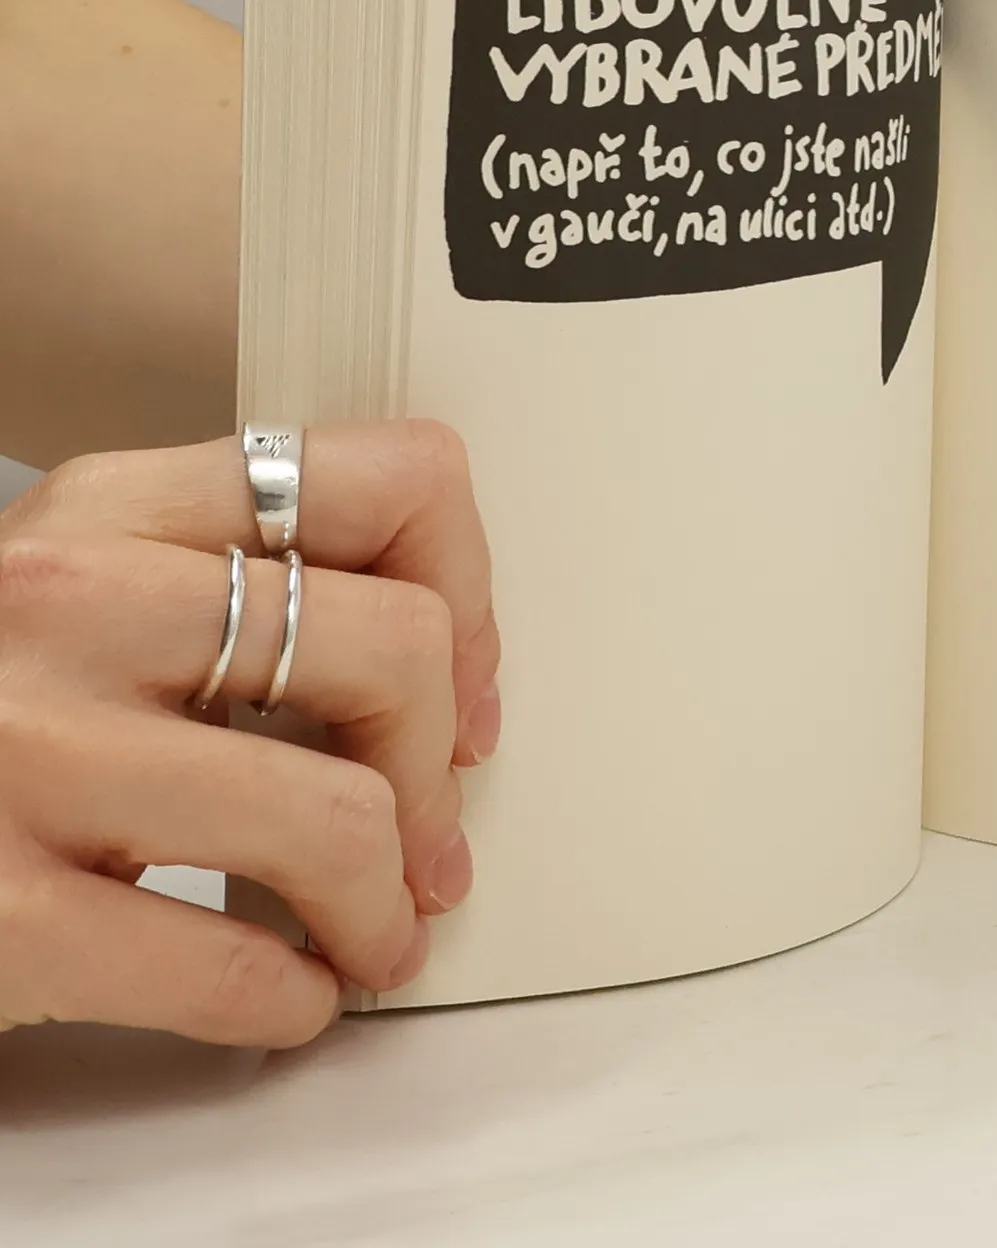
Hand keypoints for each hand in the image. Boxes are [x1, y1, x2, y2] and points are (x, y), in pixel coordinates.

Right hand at [0, 420, 499, 1045]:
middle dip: (438, 768)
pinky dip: (297, 997)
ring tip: (376, 931)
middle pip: (394, 647)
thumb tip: (441, 682)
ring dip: (388, 903)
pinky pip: (236, 964)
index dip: (471, 595)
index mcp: (113, 508)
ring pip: (339, 816)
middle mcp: (68, 603)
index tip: (463, 688)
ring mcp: (27, 755)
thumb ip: (233, 589)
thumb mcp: (85, 596)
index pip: (390, 480)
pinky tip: (290, 990)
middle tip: (429, 836)